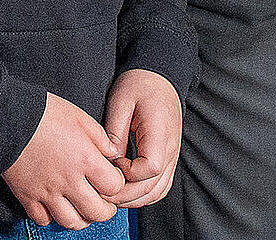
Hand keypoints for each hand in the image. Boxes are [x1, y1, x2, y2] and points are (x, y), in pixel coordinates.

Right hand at [3, 91, 125, 229]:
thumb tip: (112, 154)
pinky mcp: (27, 197)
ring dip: (82, 219)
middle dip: (106, 210)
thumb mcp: (80, 116)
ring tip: (83, 208)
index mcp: (84, 158)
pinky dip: (52, 217)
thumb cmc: (45, 112)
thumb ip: (100, 137)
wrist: (8, 117)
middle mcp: (68, 180)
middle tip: (105, 203)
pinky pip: (44, 220)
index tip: (113, 178)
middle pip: (96, 212)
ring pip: (71, 223)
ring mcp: (47, 192)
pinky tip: (56, 206)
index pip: (113, 186)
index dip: (117, 184)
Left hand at [104, 68, 182, 208]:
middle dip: (126, 195)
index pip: (149, 168)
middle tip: (103, 191)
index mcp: (160, 132)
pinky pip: (161, 185)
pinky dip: (145, 194)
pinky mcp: (169, 157)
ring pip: (158, 191)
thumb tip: (109, 161)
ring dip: (135, 199)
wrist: (160, 75)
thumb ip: (115, 133)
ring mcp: (173, 154)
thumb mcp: (121, 101)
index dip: (127, 174)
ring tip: (113, 195)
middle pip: (153, 187)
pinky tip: (128, 191)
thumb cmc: (140, 83)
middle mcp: (171, 147)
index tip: (111, 164)